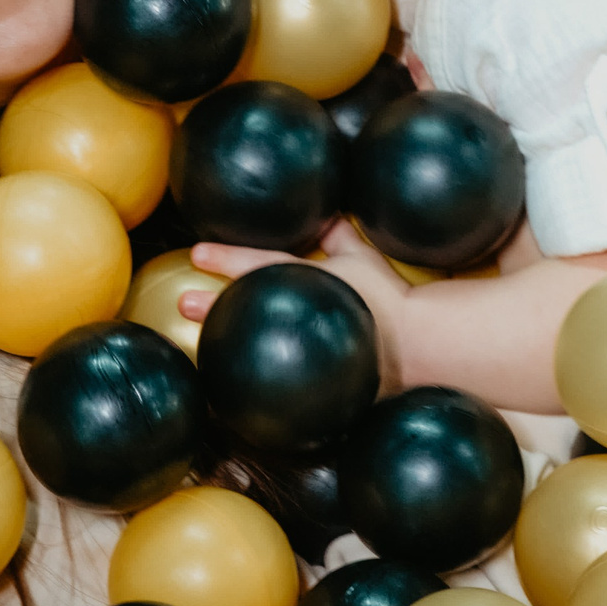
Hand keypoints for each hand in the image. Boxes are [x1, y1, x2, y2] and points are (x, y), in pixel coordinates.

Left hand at [178, 221, 406, 392]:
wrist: (422, 349)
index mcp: (312, 282)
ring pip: (261, 348)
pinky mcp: (316, 382)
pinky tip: (233, 391)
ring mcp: (309, 351)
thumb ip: (340, 236)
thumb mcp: (364, 259)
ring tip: (196, 348)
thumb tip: (325, 215)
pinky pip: (280, 381)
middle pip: (253, 307)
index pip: (263, 264)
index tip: (196, 253)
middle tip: (184, 302)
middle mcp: (304, 315)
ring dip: (228, 344)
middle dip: (215, 305)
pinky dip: (257, 382)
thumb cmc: (391, 299)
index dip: (228, 257)